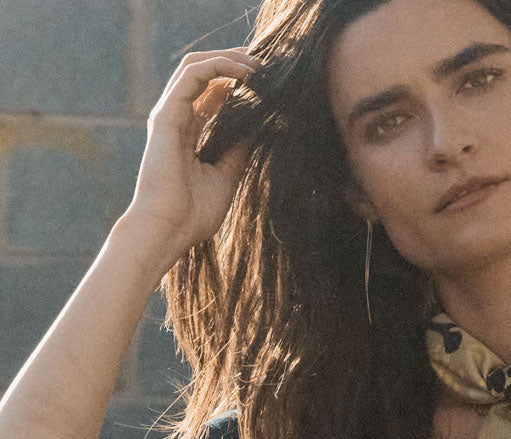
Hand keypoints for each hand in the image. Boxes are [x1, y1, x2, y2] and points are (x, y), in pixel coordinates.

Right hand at [122, 48, 261, 262]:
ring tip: (258, 64)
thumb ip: (239, 149)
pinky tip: (244, 74)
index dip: (237, 82)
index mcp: (190, 133)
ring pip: (197, 67)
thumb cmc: (193, 214)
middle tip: (264, 66)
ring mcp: (170, 114)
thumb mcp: (227, 176)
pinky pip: (193, 75)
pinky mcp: (167, 114)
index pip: (212, 94)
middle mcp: (178, 118)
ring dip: (228, 59)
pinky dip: (219, 67)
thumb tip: (259, 126)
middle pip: (204, 74)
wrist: (168, 230)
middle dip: (234, 64)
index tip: (266, 83)